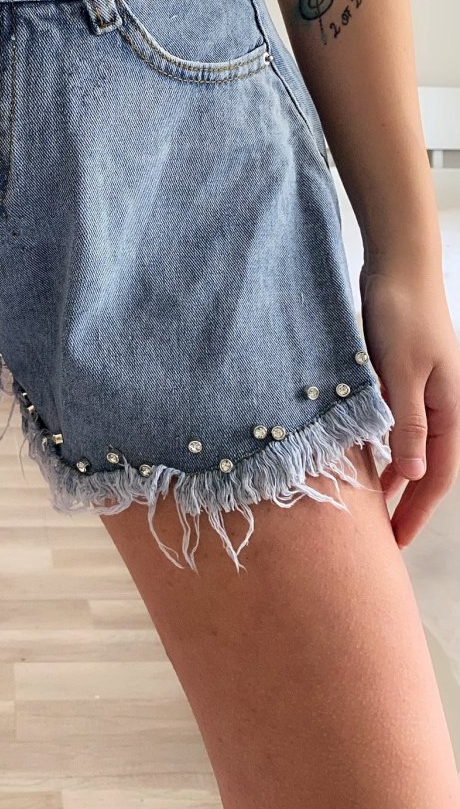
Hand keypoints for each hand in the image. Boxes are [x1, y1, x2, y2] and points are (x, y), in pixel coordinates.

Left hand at [359, 262, 459, 549]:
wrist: (398, 265)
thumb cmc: (402, 315)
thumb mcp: (402, 374)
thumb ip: (409, 424)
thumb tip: (415, 475)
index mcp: (451, 409)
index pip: (436, 475)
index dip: (415, 510)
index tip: (394, 543)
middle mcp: (441, 404)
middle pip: (425, 466)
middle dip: (404, 501)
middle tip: (376, 536)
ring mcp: (422, 390)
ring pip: (407, 444)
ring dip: (389, 474)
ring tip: (364, 506)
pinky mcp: (400, 375)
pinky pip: (393, 422)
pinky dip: (379, 443)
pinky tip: (358, 457)